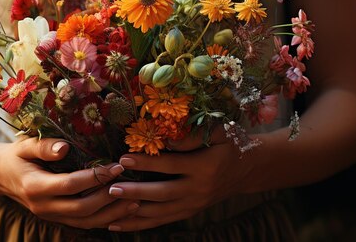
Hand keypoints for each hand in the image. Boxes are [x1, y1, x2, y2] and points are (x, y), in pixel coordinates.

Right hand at [0, 136, 139, 228]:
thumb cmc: (15, 155)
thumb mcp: (24, 145)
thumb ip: (43, 146)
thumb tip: (64, 148)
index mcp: (35, 186)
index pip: (70, 185)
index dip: (94, 177)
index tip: (116, 166)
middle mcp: (43, 206)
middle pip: (82, 208)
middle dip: (109, 197)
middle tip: (132, 183)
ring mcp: (51, 216)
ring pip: (86, 221)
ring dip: (112, 213)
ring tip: (136, 201)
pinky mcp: (59, 218)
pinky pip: (85, 223)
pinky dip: (105, 219)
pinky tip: (124, 211)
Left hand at [106, 126, 257, 231]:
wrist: (247, 169)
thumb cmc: (229, 143)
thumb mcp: (217, 131)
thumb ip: (192, 135)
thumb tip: (166, 140)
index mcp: (204, 166)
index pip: (171, 165)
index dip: (147, 162)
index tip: (124, 157)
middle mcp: (198, 189)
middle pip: (163, 193)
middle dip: (136, 192)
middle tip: (112, 189)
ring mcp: (194, 204)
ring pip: (160, 212)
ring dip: (134, 213)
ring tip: (109, 210)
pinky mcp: (189, 212)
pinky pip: (162, 220)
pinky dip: (140, 224)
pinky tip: (118, 224)